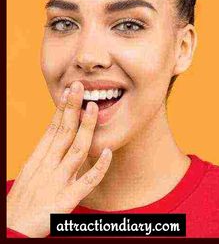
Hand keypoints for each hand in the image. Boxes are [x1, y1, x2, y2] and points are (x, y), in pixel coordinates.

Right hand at [7, 81, 111, 237]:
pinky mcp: (66, 200)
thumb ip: (46, 154)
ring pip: (77, 149)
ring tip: (93, 107)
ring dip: (86, 128)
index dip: (63, 108)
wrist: (12, 230)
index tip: (70, 91)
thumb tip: (58, 135)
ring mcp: (58, 181)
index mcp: (39, 158)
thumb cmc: (22, 201)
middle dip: (73, 108)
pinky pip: (87, 181)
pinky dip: (99, 167)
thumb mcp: (31, 171)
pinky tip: (108, 151)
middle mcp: (48, 166)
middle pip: (64, 132)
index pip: (53, 128)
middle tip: (81, 86)